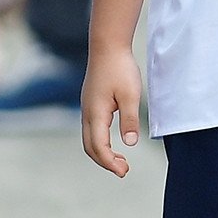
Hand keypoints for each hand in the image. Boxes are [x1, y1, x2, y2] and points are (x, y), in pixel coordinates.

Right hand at [82, 46, 143, 177]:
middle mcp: (87, 113)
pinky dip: (100, 141)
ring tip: (120, 160)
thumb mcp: (130, 95)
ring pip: (89, 139)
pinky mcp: (90, 102)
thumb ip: (129, 120)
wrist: (107, 45)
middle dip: (105, 161)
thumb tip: (130, 144)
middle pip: (90, 147)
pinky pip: (91, 129)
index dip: (110, 162)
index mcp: (96, 114)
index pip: (99, 147)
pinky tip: (113, 140)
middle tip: (124, 170)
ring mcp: (87, 108)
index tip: (123, 171)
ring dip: (102, 152)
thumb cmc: (120, 68)